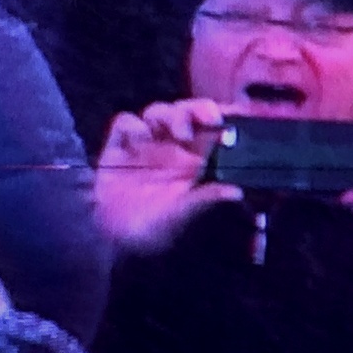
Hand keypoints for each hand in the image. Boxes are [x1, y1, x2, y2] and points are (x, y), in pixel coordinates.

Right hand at [93, 98, 236, 251]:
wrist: (116, 242)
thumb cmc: (157, 230)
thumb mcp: (184, 216)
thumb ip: (205, 199)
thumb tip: (236, 191)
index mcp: (194, 158)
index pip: (209, 127)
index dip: (219, 116)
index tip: (231, 115)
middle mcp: (171, 146)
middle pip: (186, 112)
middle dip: (197, 110)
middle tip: (210, 119)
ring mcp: (144, 144)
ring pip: (158, 112)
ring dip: (170, 115)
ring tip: (179, 133)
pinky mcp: (118, 147)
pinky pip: (125, 122)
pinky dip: (133, 126)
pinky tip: (140, 140)